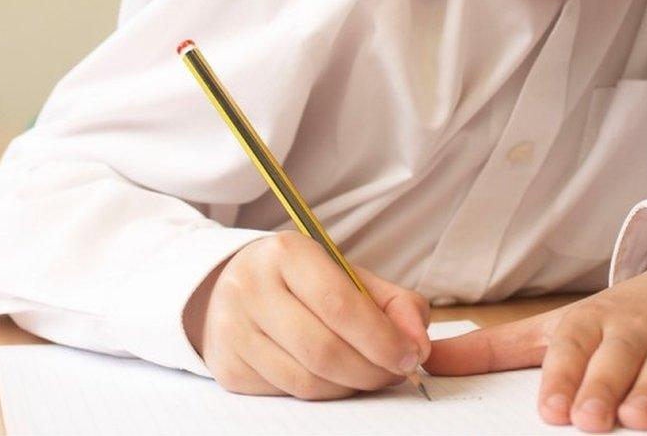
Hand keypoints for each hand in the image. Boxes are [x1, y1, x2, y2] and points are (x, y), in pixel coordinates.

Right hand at [183, 231, 431, 399]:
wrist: (231, 288)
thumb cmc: (300, 281)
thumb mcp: (346, 275)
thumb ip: (393, 303)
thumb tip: (418, 343)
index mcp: (285, 253)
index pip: (339, 305)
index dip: (382, 338)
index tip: (410, 354)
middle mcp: (250, 288)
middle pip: (324, 350)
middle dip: (372, 370)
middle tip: (395, 372)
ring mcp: (233, 330)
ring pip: (307, 381)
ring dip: (350, 386)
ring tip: (367, 373)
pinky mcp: (228, 367)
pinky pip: (288, 394)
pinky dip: (322, 392)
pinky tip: (332, 376)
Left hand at [424, 241, 646, 431]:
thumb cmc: (609, 321)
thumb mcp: (551, 329)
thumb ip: (492, 350)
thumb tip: (429, 362)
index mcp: (586, 323)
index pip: (569, 347)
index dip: (560, 376)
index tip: (549, 408)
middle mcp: (630, 330)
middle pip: (615, 358)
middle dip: (601, 386)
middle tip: (587, 419)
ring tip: (636, 418)